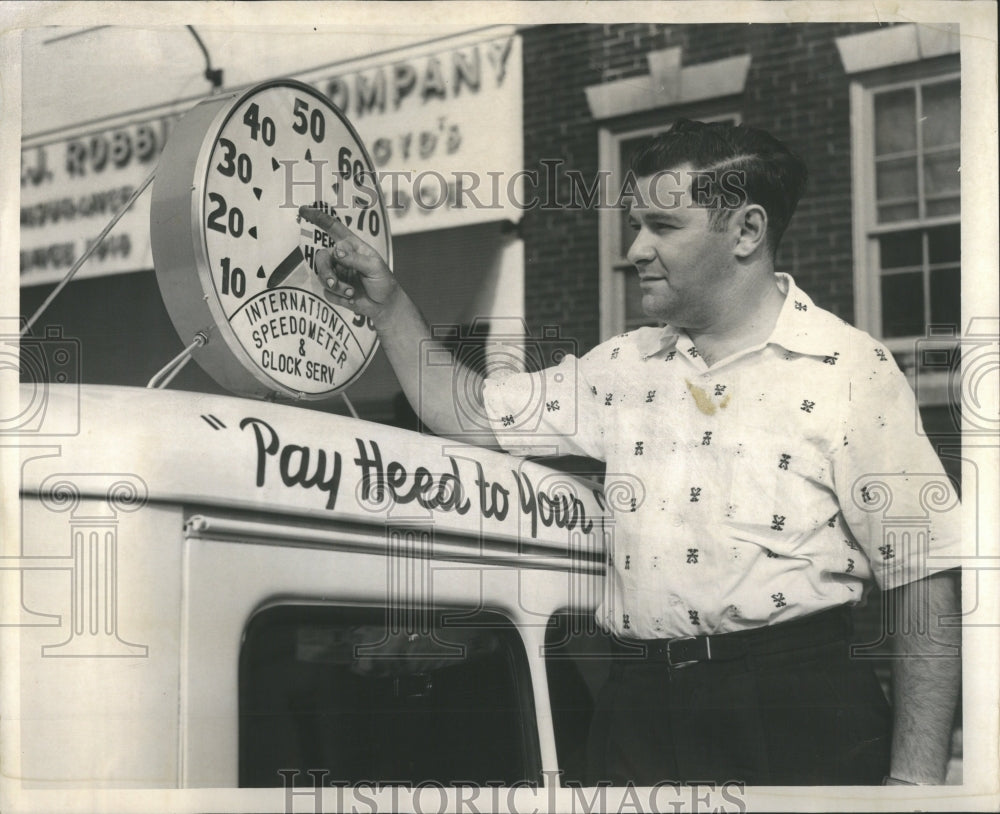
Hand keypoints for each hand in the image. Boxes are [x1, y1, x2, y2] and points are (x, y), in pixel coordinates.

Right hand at [298, 206, 396, 322]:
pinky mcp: (335, 290)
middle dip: (325, 271)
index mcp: (351, 246)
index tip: (303, 210)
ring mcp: (336, 273)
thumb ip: (355, 259)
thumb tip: (336, 252)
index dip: (318, 218)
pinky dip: (339, 297)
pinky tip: (352, 299)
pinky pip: (327, 292)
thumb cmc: (383, 281)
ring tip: (351, 293)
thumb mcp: (374, 267)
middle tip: (333, 283)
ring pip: (322, 276)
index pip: (333, 228)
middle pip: (321, 257)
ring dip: (336, 287)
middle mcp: (341, 257)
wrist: (384, 305)